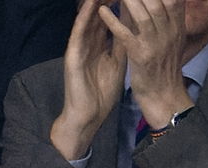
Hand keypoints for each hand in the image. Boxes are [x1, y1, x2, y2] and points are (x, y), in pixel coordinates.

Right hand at [50, 0, 126, 160]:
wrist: (89, 116)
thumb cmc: (102, 92)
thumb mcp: (118, 62)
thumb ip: (123, 42)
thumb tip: (135, 24)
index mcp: (98, 43)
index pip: (106, 15)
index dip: (116, 1)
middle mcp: (87, 41)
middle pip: (96, 12)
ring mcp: (78, 47)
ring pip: (86, 17)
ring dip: (92, 1)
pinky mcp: (72, 56)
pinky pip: (78, 33)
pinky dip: (84, 18)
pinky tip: (90, 4)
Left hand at [111, 0, 191, 128]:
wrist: (164, 97)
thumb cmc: (164, 68)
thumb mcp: (171, 40)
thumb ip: (167, 18)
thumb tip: (166, 2)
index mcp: (177, 26)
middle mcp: (169, 32)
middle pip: (156, 1)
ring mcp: (156, 44)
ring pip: (143, 14)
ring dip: (128, 0)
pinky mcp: (141, 57)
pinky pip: (126, 35)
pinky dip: (113, 21)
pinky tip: (102, 11)